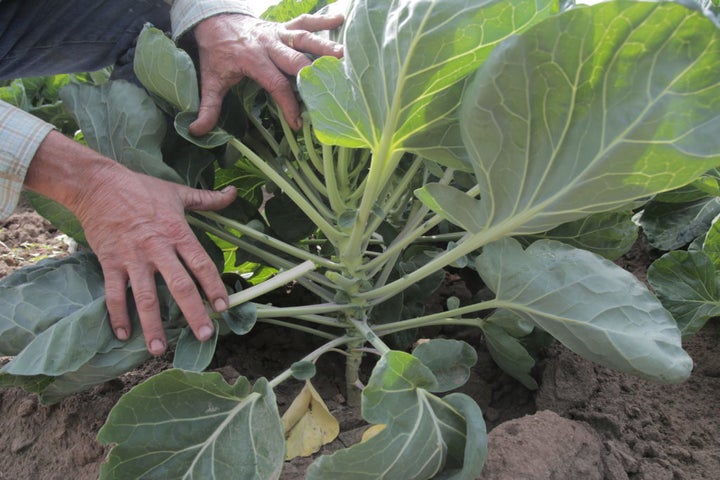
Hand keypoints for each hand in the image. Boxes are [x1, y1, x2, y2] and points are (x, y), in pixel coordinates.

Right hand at [25, 131, 236, 354]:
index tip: (224, 307)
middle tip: (205, 335)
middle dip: (194, 313)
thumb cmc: (142, 189)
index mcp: (177, 233)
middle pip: (179, 286)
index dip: (214, 287)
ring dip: (153, 324)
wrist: (98, 185)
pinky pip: (114, 294)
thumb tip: (234, 193)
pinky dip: (118, 315)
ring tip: (160, 349)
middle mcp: (157, 249)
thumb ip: (208, 199)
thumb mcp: (178, 192)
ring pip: (145, 297)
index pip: (201, 264)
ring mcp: (132, 258)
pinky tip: (124, 335)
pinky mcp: (110, 263)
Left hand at [189, 12, 343, 134]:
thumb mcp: (210, 80)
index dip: (288, 103)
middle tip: (332, 82)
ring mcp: (278, 33)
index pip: (275, 83)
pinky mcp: (284, 26)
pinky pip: (304, 21)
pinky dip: (322, 20)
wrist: (214, 19)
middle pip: (294, 58)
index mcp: (252, 59)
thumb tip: (197, 131)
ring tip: (343, 54)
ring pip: (303, 37)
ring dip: (323, 45)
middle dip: (313, 71)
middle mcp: (268, 44)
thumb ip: (208, 107)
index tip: (297, 122)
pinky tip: (340, 18)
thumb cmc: (217, 53)